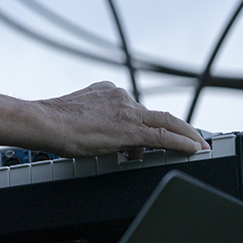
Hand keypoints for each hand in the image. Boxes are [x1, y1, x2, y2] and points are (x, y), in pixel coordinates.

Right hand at [0, 81, 209, 157]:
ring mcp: (128, 111)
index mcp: (108, 93)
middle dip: (181, 128)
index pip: (139, 109)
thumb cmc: (54, 124)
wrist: (46, 122)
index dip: (155, 121)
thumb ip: (97, 121)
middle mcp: (121, 97)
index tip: (164, 131)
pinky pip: (164, 135)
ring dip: (184, 137)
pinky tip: (195, 150)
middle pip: (159, 114)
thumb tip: (107, 141)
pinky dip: (183, 142)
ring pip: (166, 122)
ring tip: (196, 149)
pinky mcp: (131, 128)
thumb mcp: (80, 117)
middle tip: (196, 140)